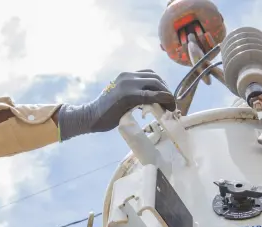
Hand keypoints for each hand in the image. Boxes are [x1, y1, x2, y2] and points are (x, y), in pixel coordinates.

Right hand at [57, 70, 175, 140]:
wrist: (91, 117)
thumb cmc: (105, 112)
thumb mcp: (121, 97)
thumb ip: (134, 95)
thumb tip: (152, 100)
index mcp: (126, 75)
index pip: (150, 75)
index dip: (162, 86)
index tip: (166, 98)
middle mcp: (128, 76)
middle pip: (156, 78)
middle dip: (167, 90)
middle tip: (171, 104)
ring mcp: (128, 84)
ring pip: (157, 84)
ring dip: (167, 95)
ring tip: (170, 108)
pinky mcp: (130, 95)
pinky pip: (153, 95)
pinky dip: (163, 100)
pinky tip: (167, 108)